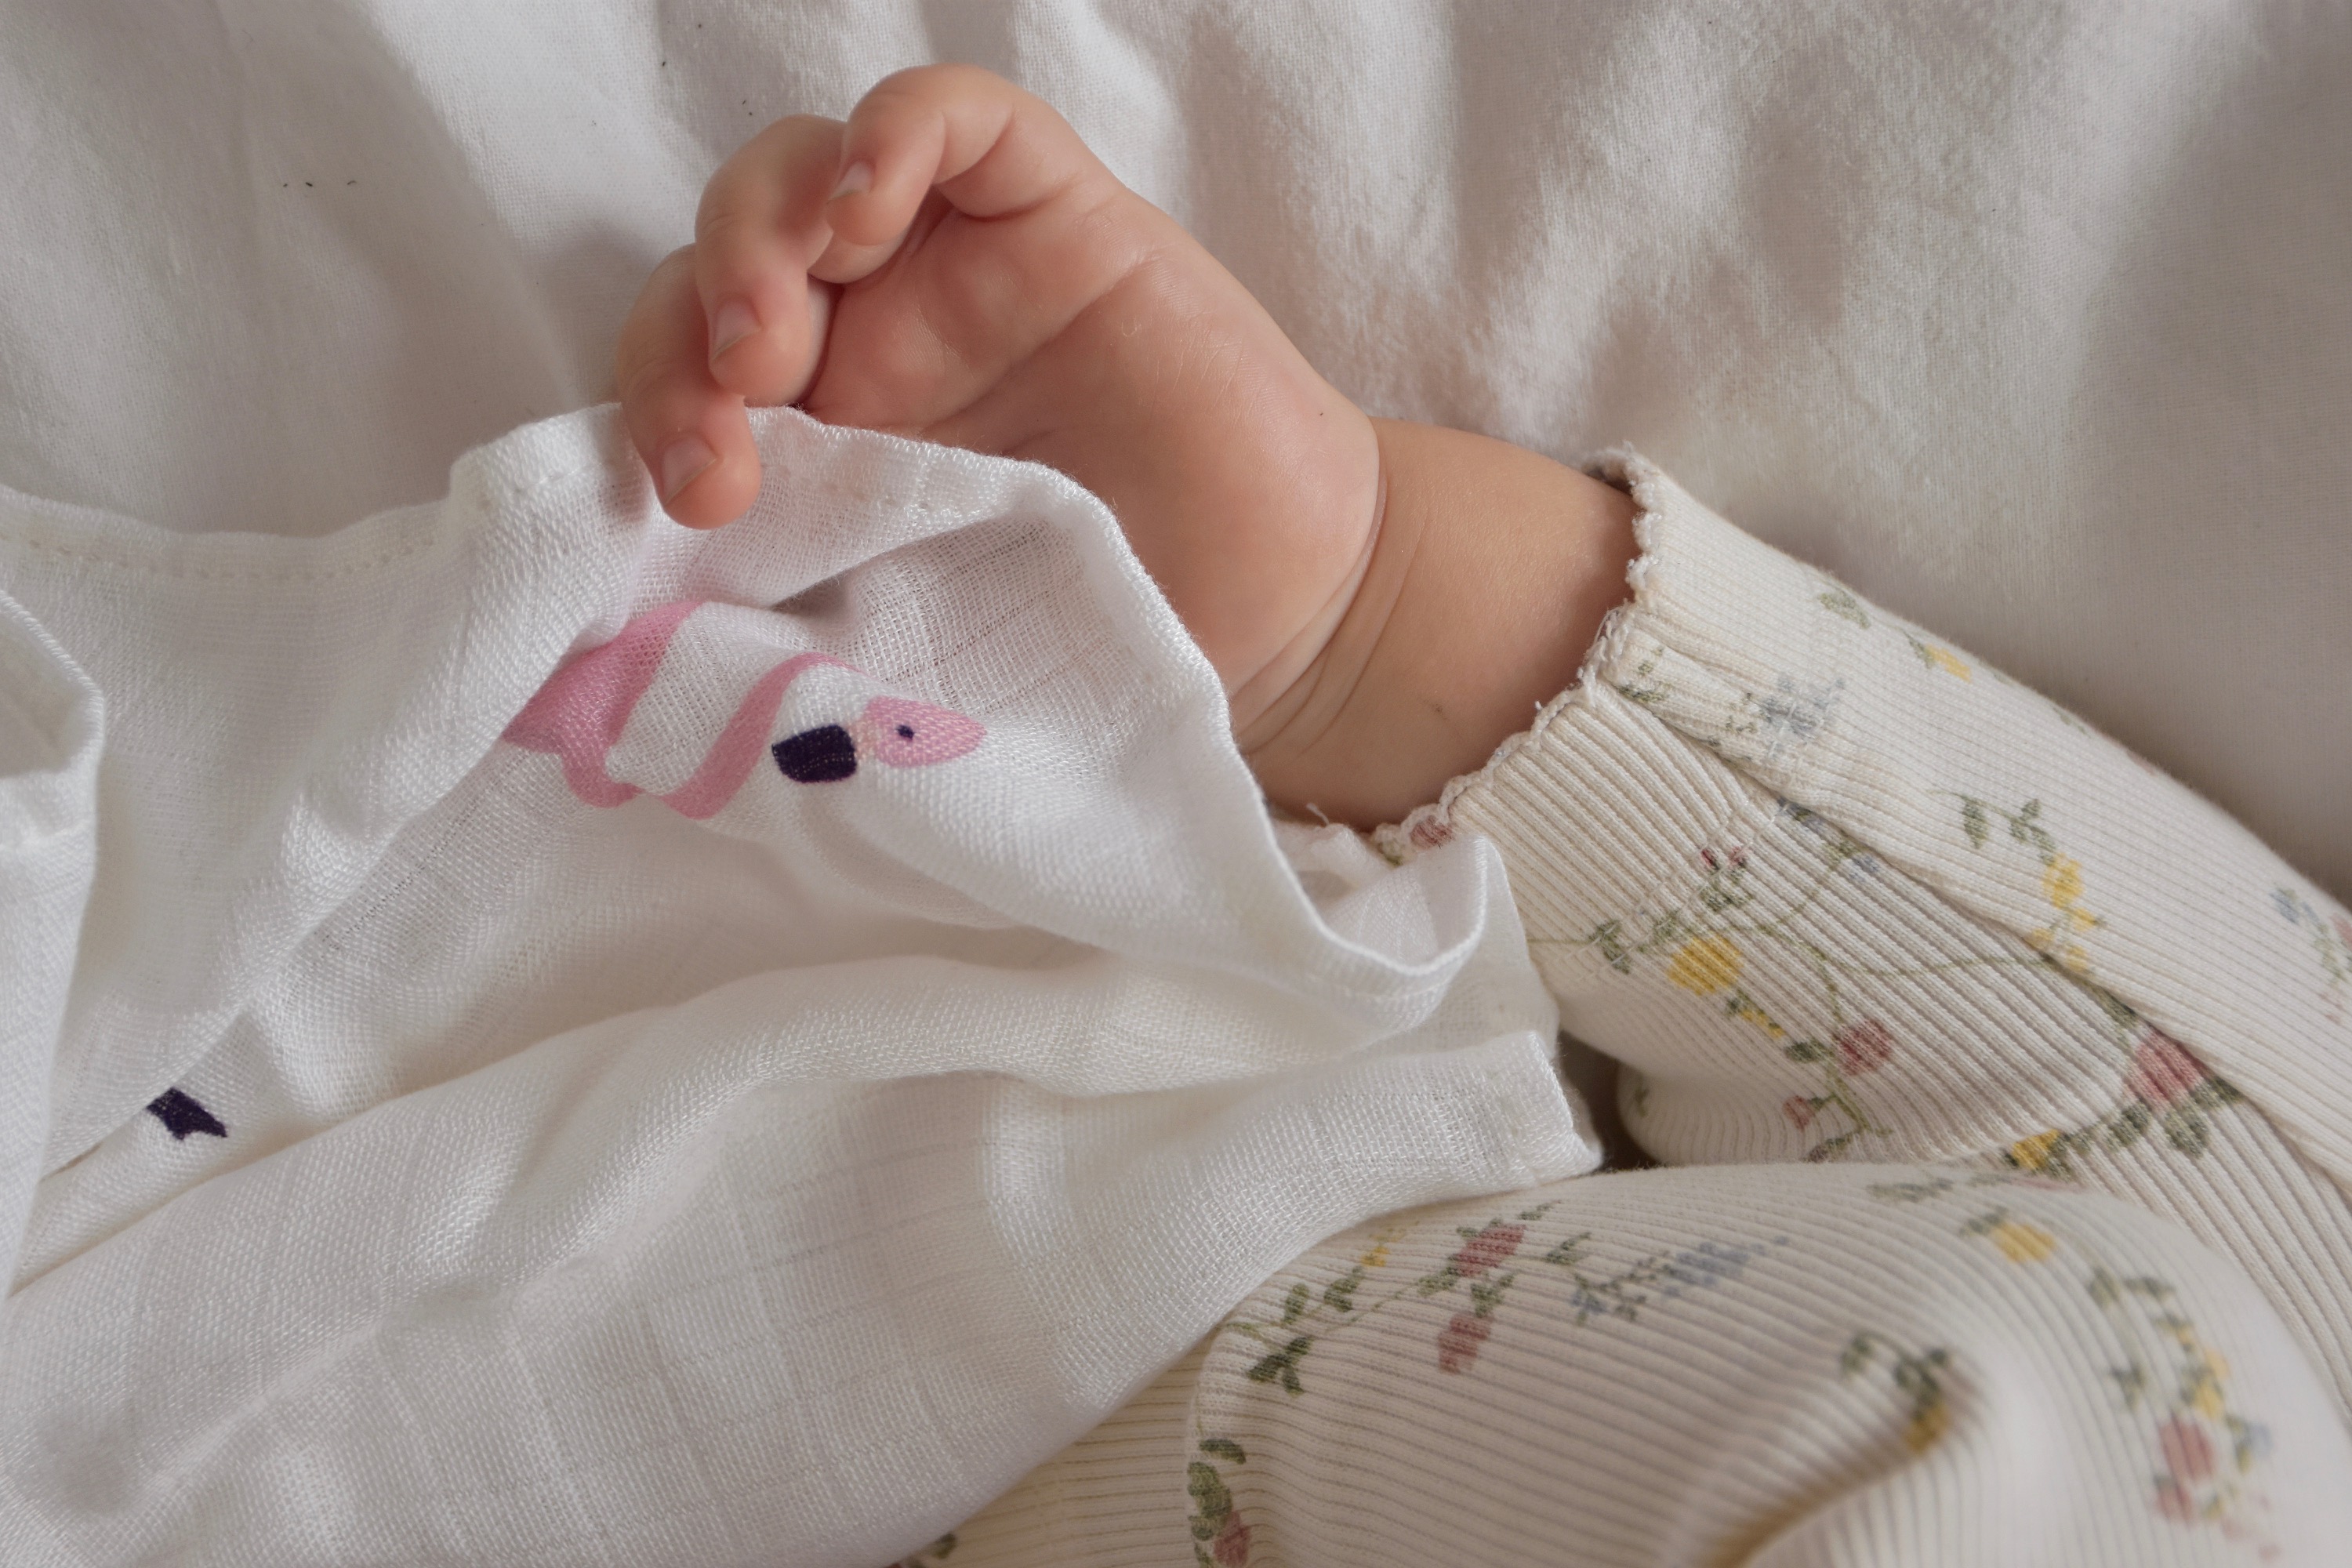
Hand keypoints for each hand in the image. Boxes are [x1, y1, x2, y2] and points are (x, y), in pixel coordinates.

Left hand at [616, 66, 1636, 827]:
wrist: (1283, 626)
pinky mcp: (1058, 216)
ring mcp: (960, 273)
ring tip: (776, 334)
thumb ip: (800, 604)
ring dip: (759, 233)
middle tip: (735, 410)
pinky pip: (954, 118)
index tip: (693, 500)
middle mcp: (872, 345)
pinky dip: (893, 134)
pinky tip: (871, 200)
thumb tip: (652, 631)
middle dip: (690, 327)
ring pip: (806, 174)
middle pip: (719, 265)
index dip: (654, 403)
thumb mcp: (913, 639)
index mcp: (820, 448)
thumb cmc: (1103, 643)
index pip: (681, 372)